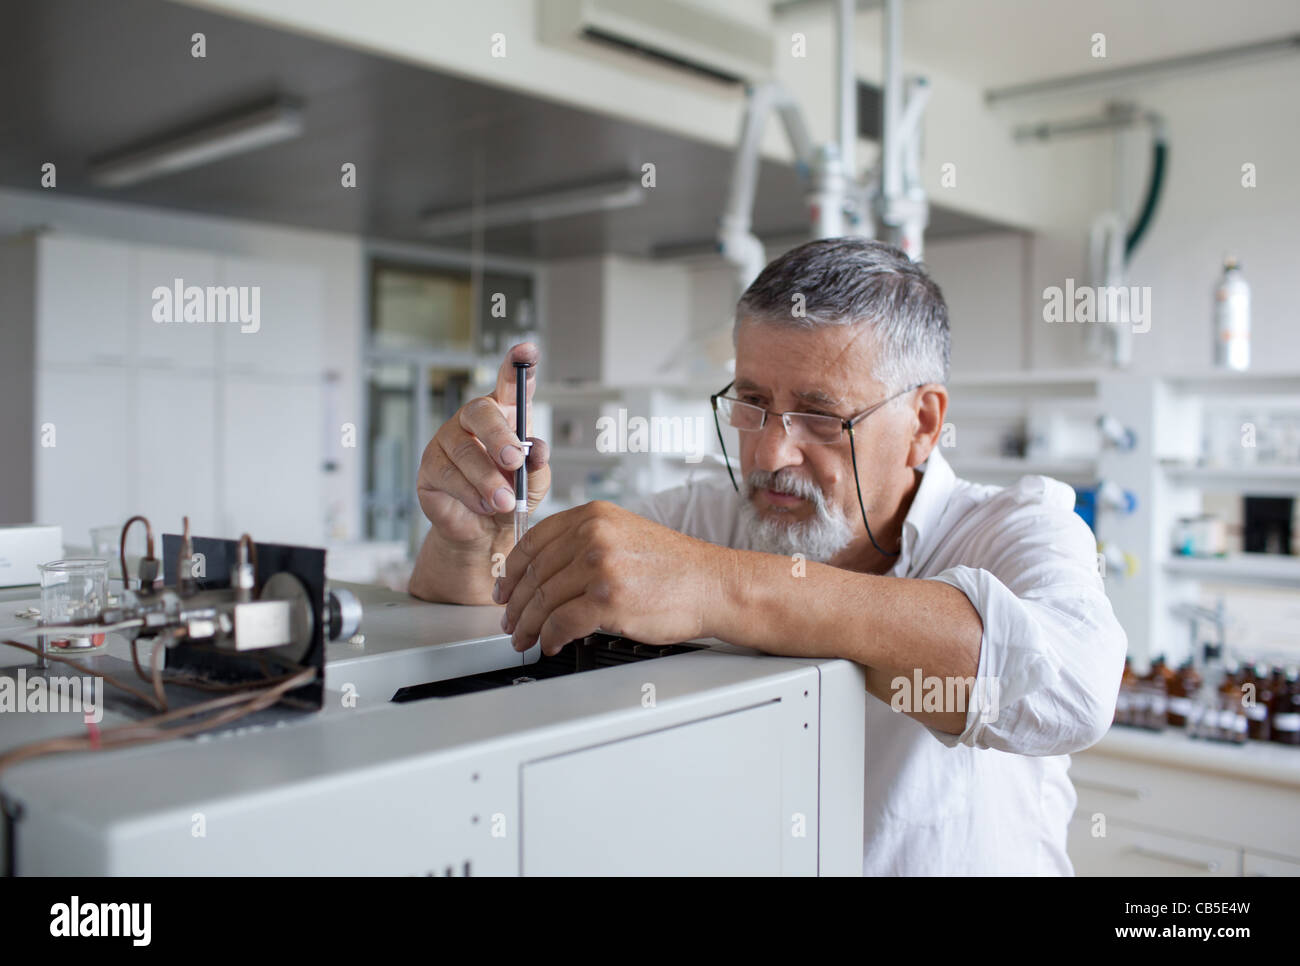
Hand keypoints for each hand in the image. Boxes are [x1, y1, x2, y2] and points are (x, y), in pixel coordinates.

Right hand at [416, 342, 549, 548]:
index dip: (517, 364)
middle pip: (481, 411)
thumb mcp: (534, 484)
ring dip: (488, 480)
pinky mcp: (430, 465)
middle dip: (499, 437)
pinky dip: (471, 494)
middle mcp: (474, 420)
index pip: (510, 382)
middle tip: (514, 461)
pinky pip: (448, 475)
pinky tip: (483, 505)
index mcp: (506, 414)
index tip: (528, 351)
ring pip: (465, 452)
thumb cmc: (511, 497)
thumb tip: (536, 450)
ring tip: (504, 501)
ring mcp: (448, 439)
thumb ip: (538, 467)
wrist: (485, 532)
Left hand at [494, 501, 730, 655]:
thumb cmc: (675, 567)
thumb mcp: (625, 534)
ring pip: (543, 601)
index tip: (506, 588)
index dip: (513, 571)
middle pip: (534, 574)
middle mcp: (593, 535)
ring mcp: (600, 567)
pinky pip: (561, 623)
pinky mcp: (607, 600)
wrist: (712, 585)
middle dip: (517, 605)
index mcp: (594, 516)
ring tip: (525, 638)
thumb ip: (585, 542)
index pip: (533, 542)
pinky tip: (551, 643)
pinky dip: (550, 637)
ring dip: (529, 626)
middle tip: (511, 622)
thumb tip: (546, 570)